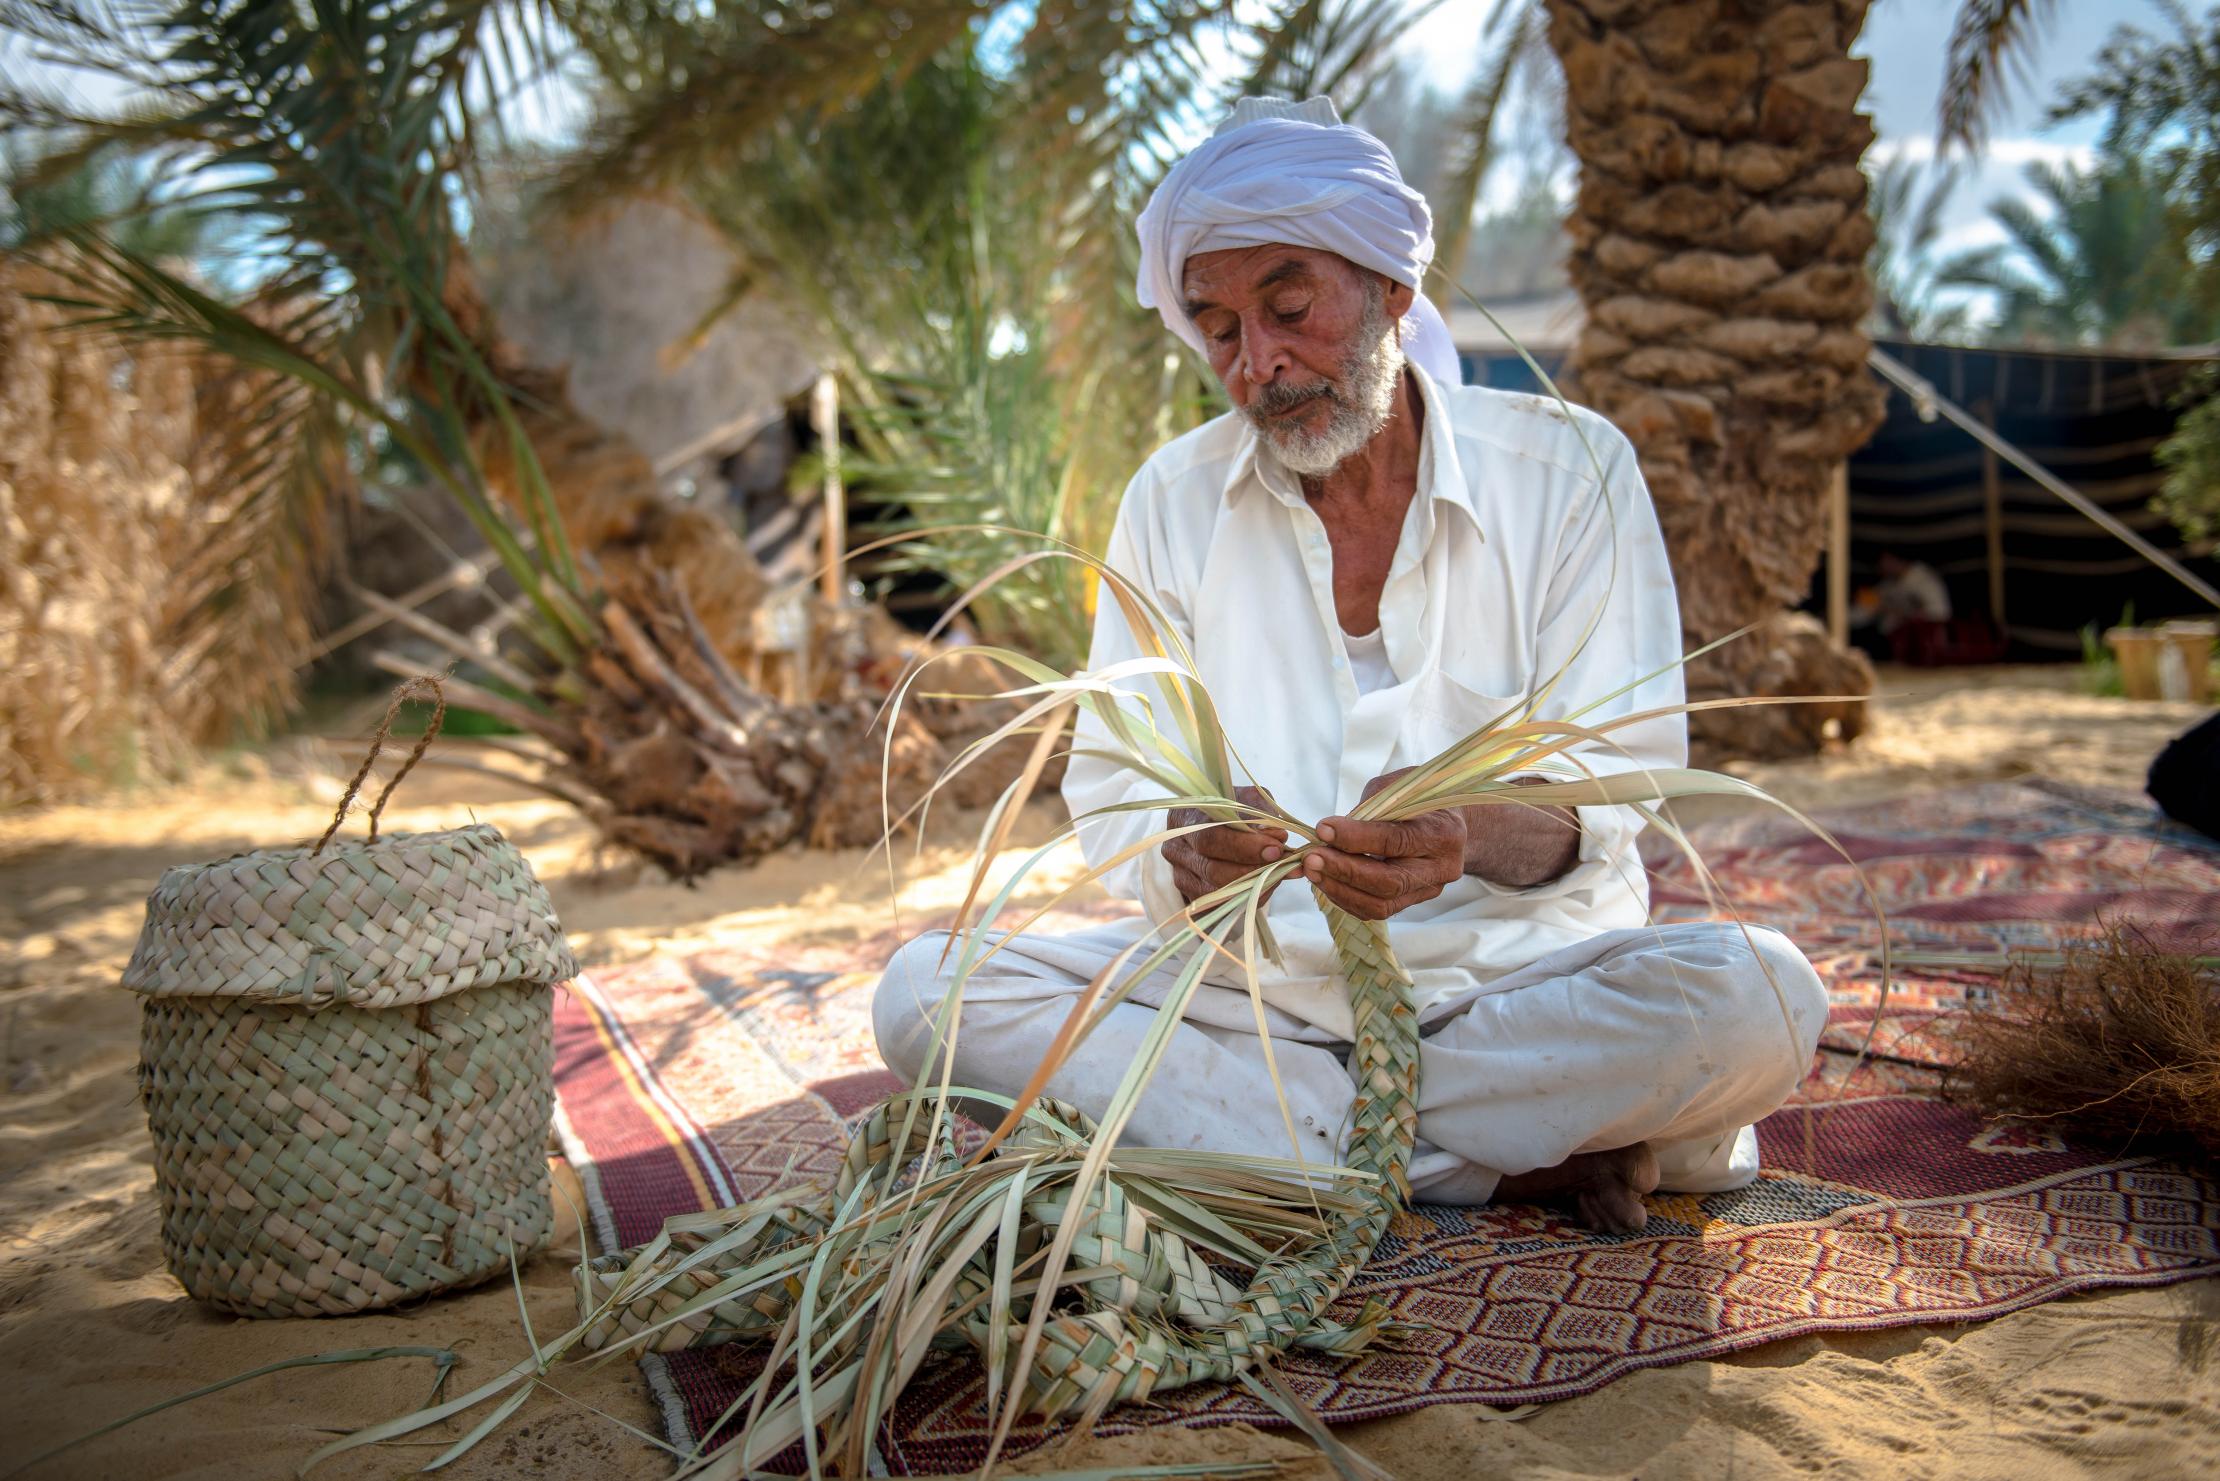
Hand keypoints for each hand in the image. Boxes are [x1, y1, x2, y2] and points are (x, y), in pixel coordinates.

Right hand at [1163, 785, 1289, 906]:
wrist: (1213, 825)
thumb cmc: (1230, 810)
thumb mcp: (1246, 799)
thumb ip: (1262, 813)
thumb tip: (1277, 836)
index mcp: (1185, 817)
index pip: (1210, 837)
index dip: (1244, 846)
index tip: (1275, 848)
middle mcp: (1176, 848)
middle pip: (1211, 869)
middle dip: (1252, 869)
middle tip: (1281, 863)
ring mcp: (1180, 875)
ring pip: (1217, 891)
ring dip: (1254, 885)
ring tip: (1279, 873)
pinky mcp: (1191, 894)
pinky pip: (1221, 904)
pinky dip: (1248, 896)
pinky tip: (1266, 884)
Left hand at [1301, 768, 1464, 920]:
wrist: (1453, 826)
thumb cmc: (1421, 799)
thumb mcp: (1400, 786)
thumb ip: (1371, 807)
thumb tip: (1332, 832)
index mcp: (1442, 833)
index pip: (1395, 841)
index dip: (1355, 837)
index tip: (1322, 829)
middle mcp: (1440, 868)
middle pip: (1388, 881)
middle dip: (1343, 870)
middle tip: (1311, 858)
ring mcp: (1428, 890)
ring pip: (1380, 904)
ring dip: (1339, 889)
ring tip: (1312, 870)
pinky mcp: (1412, 902)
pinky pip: (1375, 909)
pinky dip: (1345, 897)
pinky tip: (1326, 881)